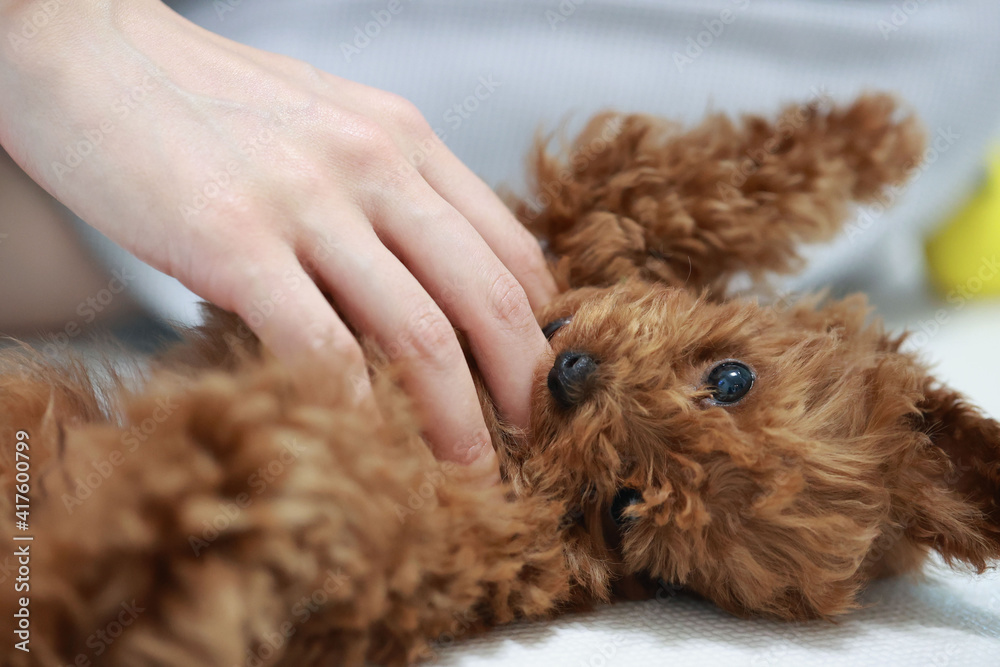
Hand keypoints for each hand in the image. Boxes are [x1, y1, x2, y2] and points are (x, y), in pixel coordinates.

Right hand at [0, 0, 556, 481]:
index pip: (511, 249)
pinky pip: (321, 344)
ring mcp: (308, 200)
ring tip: (466, 470)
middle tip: (528, 445)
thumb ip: (387, 192)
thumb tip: (428, 281)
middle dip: (520, 388)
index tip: (534, 385)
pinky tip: (364, 445)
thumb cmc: (208, 101)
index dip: (538, 331)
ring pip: (420, 331)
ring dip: (454, 419)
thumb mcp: (329, 125)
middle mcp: (376, 163)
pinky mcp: (233, 238)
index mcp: (406, 139)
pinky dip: (355, 408)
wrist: (87, 48)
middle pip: (487, 298)